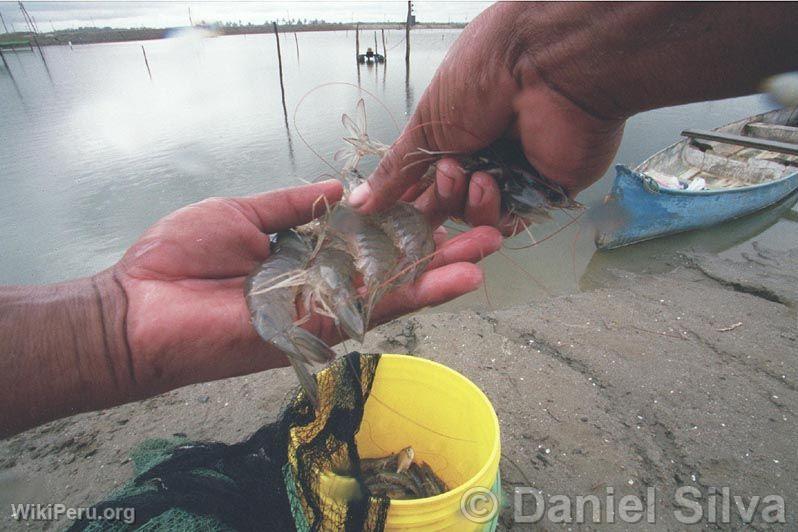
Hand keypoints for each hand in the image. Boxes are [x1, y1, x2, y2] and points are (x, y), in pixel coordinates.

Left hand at [113, 180, 500, 396]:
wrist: (138, 309)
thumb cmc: (179, 259)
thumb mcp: (243, 214)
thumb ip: (293, 204)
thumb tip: (341, 188)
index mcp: (306, 255)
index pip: (368, 238)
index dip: (407, 222)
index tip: (446, 202)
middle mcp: (323, 285)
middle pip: (392, 266)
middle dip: (439, 248)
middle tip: (490, 229)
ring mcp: (324, 310)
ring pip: (396, 289)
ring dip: (443, 271)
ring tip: (488, 251)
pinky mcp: (317, 330)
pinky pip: (373, 310)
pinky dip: (416, 294)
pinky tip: (454, 279)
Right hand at [348, 3, 624, 223]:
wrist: (545, 66)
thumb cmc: (483, 76)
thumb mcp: (426, 124)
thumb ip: (396, 170)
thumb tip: (359, 202)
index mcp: (453, 134)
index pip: (422, 182)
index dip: (408, 200)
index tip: (389, 215)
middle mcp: (483, 154)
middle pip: (448, 204)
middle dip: (439, 198)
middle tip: (446, 175)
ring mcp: (513, 174)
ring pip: (475, 216)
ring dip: (466, 200)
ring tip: (472, 173)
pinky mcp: (543, 192)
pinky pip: (510, 221)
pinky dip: (495, 210)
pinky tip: (494, 184)